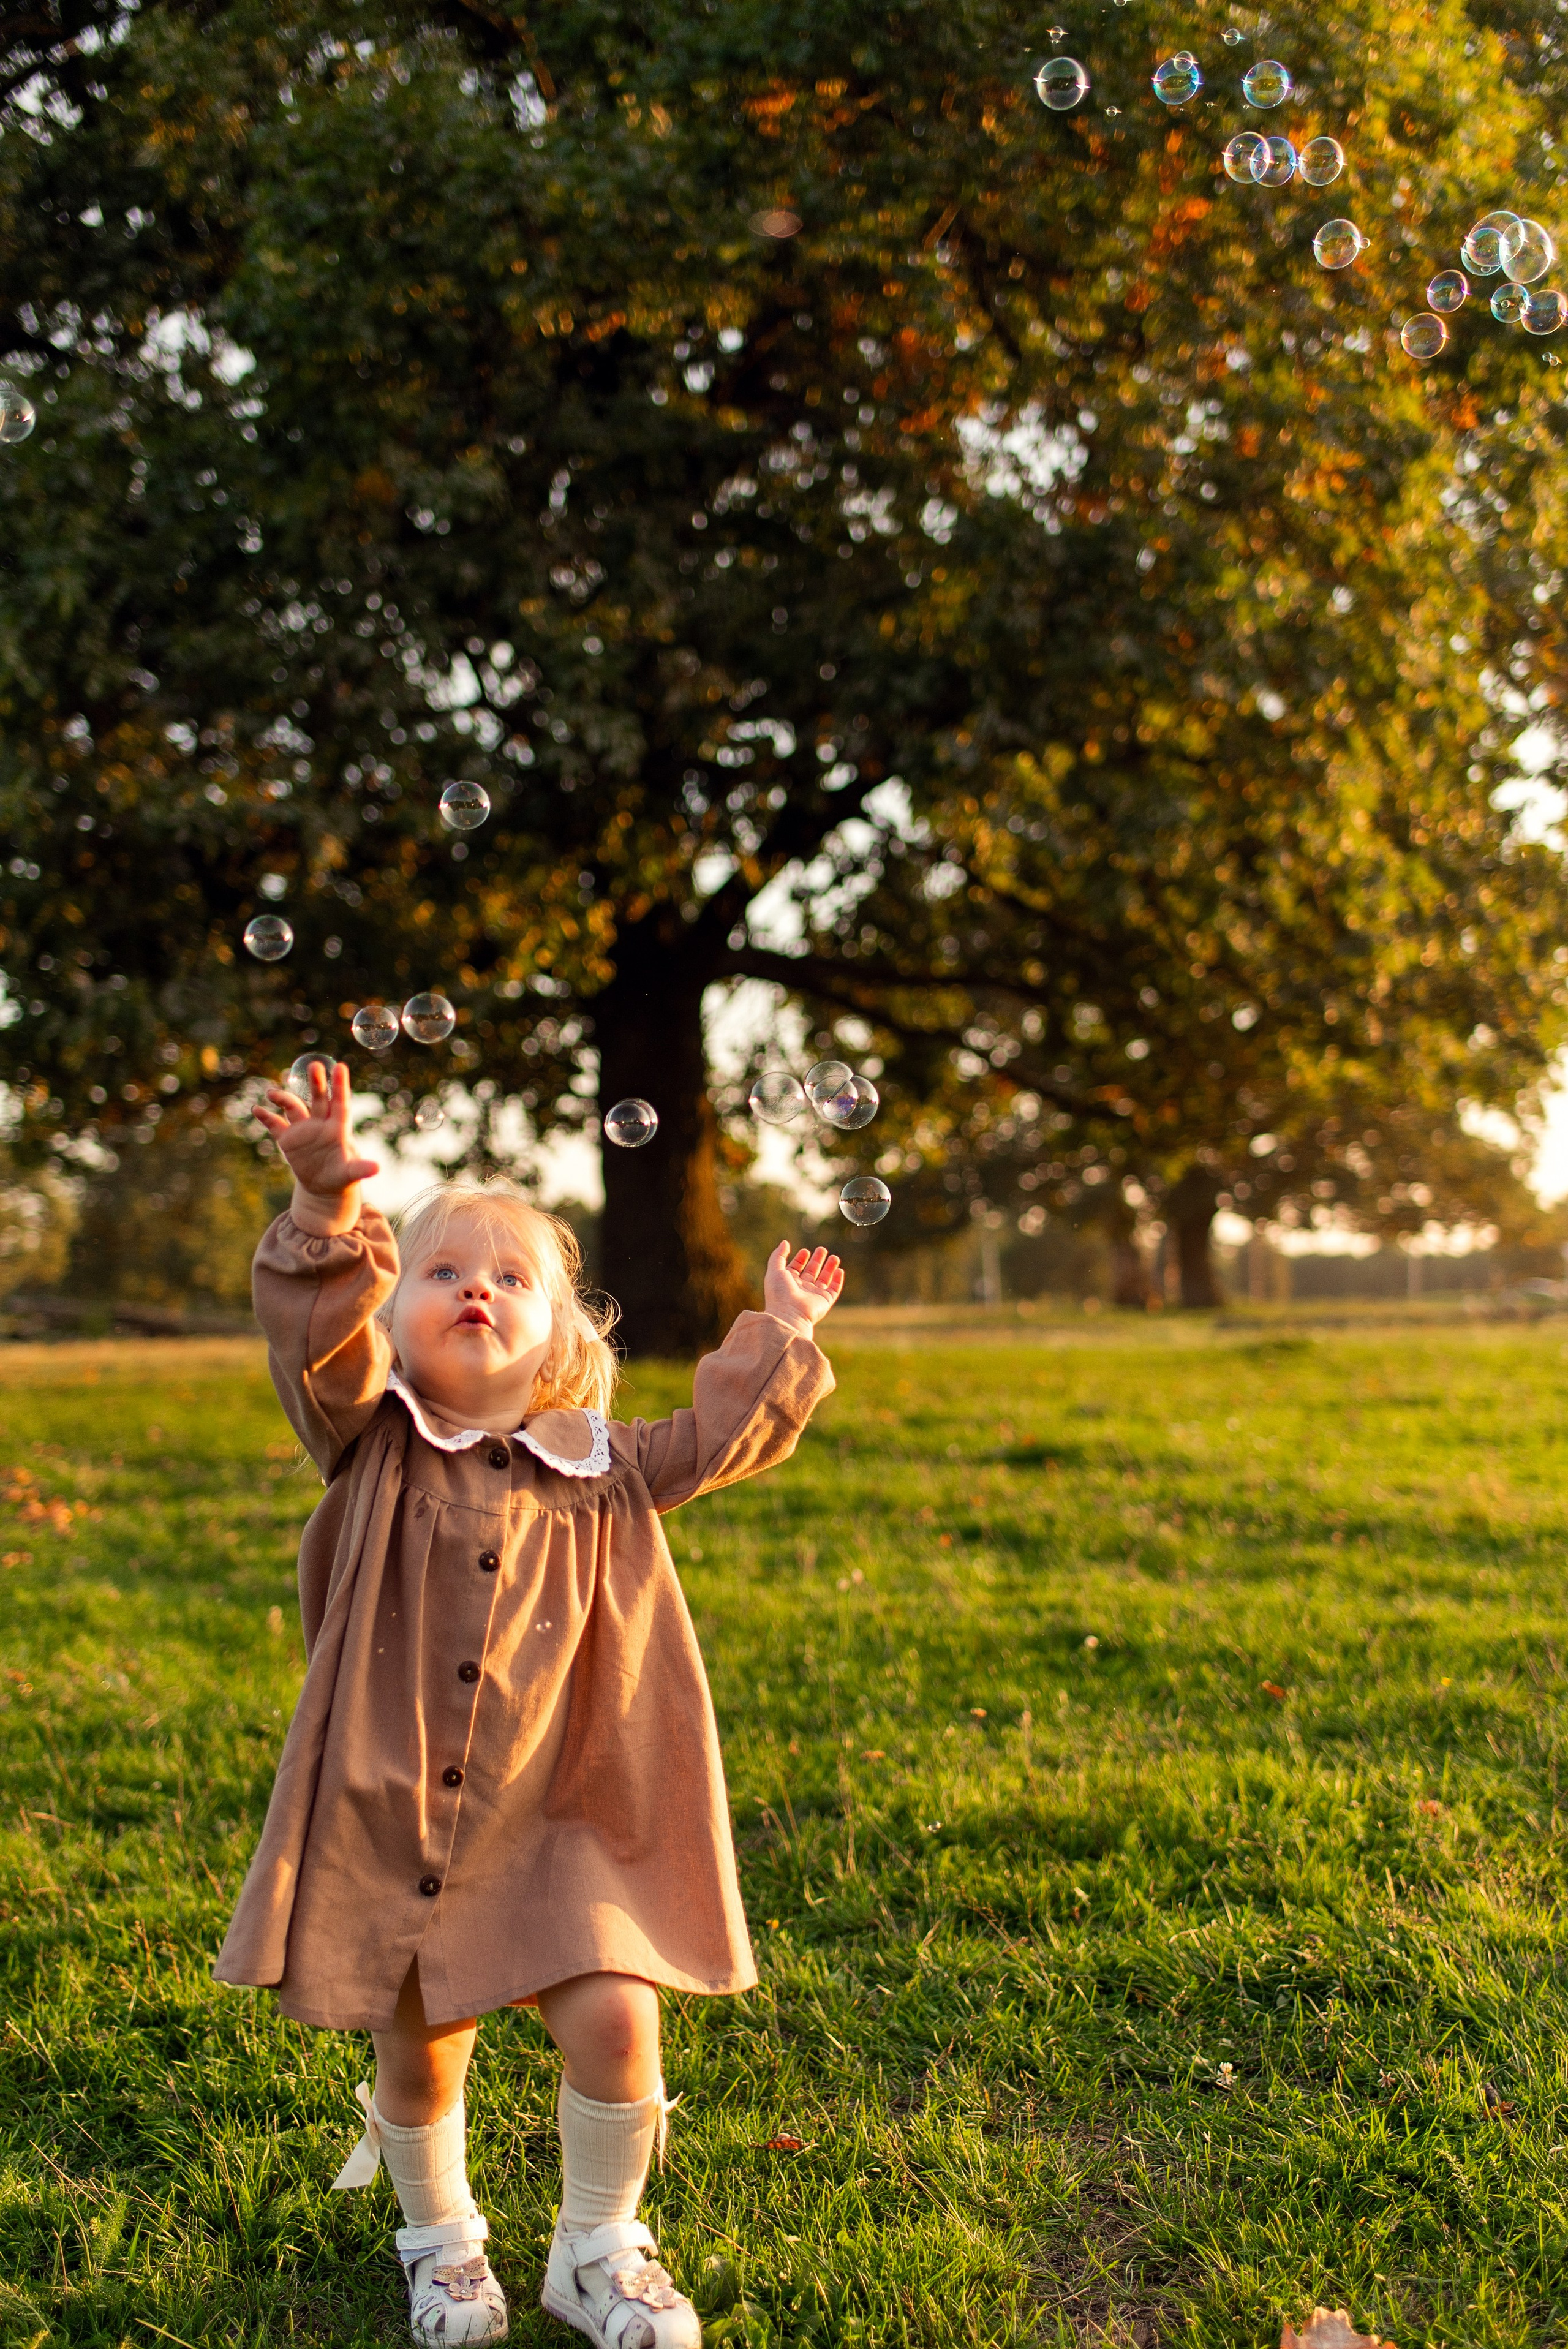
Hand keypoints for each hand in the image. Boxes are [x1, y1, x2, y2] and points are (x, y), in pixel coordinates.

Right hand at [254, 1059, 378, 1235]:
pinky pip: (275, 1124)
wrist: (323, 1185)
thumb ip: (360, 1169)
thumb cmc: (341, 1176)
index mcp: (338, 1128)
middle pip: (319, 1099)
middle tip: (315, 1064)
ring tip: (271, 1093)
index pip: (340, 1103)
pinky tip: (257, 1110)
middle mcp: (320, 1123)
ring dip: (283, 1099)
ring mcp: (303, 1129)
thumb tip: (376, 1169)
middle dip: (317, 1083)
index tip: (341, 1067)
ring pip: (293, 1107)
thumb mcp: (350, 1174)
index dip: (340, 1086)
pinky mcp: (288, 1138)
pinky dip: (266, 1117)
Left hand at [764, 1241, 844, 1335]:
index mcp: (788, 1282)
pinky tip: (839, 1270)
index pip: (795, 1268)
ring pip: (824, 1279)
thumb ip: (779, 1255)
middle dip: (817, 1260)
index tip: (805, 1251)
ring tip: (834, 1257)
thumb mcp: (775, 1270)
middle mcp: (801, 1289)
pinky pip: (834, 1289)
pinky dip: (837, 1280)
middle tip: (822, 1249)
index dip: (800, 1259)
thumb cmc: (780, 1293)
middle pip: (811, 1272)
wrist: (789, 1315)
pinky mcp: (825, 1301)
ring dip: (829, 1268)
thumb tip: (785, 1242)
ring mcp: (813, 1295)